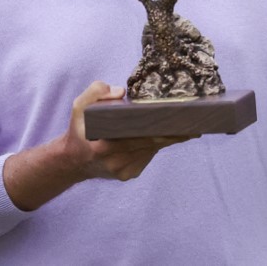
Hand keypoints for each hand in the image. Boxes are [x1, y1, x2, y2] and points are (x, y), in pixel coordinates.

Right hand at [66, 81, 190, 181]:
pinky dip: (154, 146)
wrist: (72, 162)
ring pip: (152, 150)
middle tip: (194, 125)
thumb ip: (96, 92)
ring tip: (184, 127)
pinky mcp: (129, 175)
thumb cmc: (79, 130)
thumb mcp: (79, 107)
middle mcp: (116, 161)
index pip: (141, 135)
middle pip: (152, 143)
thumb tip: (121, 92)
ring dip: (166, 139)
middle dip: (174, 134)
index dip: (163, 129)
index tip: (181, 123)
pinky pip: (147, 156)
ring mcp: (123, 170)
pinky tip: (160, 137)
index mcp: (105, 145)